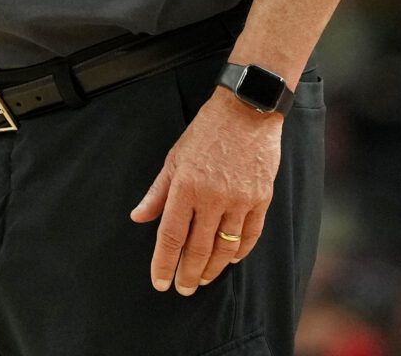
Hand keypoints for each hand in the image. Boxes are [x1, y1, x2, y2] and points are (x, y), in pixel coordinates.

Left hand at [128, 87, 280, 293]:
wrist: (246, 111)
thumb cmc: (205, 132)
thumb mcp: (174, 158)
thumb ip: (157, 193)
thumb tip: (138, 218)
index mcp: (186, 186)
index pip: (172, 235)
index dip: (164, 263)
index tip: (160, 282)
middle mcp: (213, 197)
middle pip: (198, 248)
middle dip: (188, 273)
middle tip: (183, 289)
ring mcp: (240, 199)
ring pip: (226, 247)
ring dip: (213, 268)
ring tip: (202, 279)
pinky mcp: (262, 198)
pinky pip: (251, 234)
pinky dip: (240, 251)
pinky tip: (230, 260)